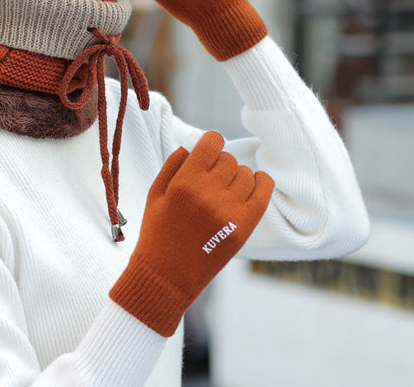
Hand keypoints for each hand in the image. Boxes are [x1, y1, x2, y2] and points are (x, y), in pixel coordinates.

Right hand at [109, 131, 273, 336]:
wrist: (166, 276)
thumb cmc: (157, 232)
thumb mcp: (155, 193)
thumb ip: (173, 164)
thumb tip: (194, 145)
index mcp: (184, 183)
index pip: (212, 143)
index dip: (211, 141)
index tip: (209, 148)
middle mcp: (208, 194)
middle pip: (228, 159)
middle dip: (220, 163)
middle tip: (211, 178)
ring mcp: (228, 212)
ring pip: (246, 174)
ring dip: (236, 176)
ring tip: (225, 188)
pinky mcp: (243, 228)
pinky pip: (263, 192)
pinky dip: (261, 182)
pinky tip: (254, 182)